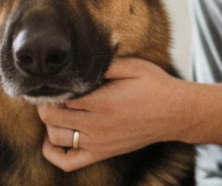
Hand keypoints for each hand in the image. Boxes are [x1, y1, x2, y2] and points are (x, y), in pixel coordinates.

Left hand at [37, 58, 193, 171]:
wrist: (175, 113)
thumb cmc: (155, 86)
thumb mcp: (133, 66)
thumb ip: (104, 64)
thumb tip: (80, 60)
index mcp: (103, 101)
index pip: (60, 96)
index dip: (53, 87)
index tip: (56, 78)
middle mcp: (97, 125)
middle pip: (52, 117)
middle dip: (46, 103)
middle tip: (53, 92)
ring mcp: (98, 142)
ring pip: (55, 137)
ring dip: (50, 123)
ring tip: (57, 110)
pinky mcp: (102, 153)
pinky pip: (68, 162)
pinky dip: (53, 153)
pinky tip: (55, 137)